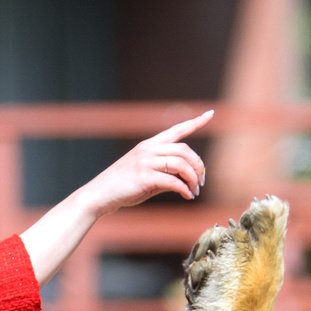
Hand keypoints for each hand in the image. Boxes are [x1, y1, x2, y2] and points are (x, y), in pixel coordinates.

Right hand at [75, 111, 210, 216]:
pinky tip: (187, 196)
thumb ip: (166, 173)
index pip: (177, 129)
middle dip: (198, 166)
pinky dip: (184, 189)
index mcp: (149, 145)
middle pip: (185, 150)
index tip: (210, 114)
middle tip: (201, 182)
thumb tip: (186, 180)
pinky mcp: (144, 177)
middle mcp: (148, 149)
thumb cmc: (124, 186)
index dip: (195, 122)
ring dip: (193, 179)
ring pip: (181, 164)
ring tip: (194, 191)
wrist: (100, 194)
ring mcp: (145, 162)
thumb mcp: (147, 176)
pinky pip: (172, 181)